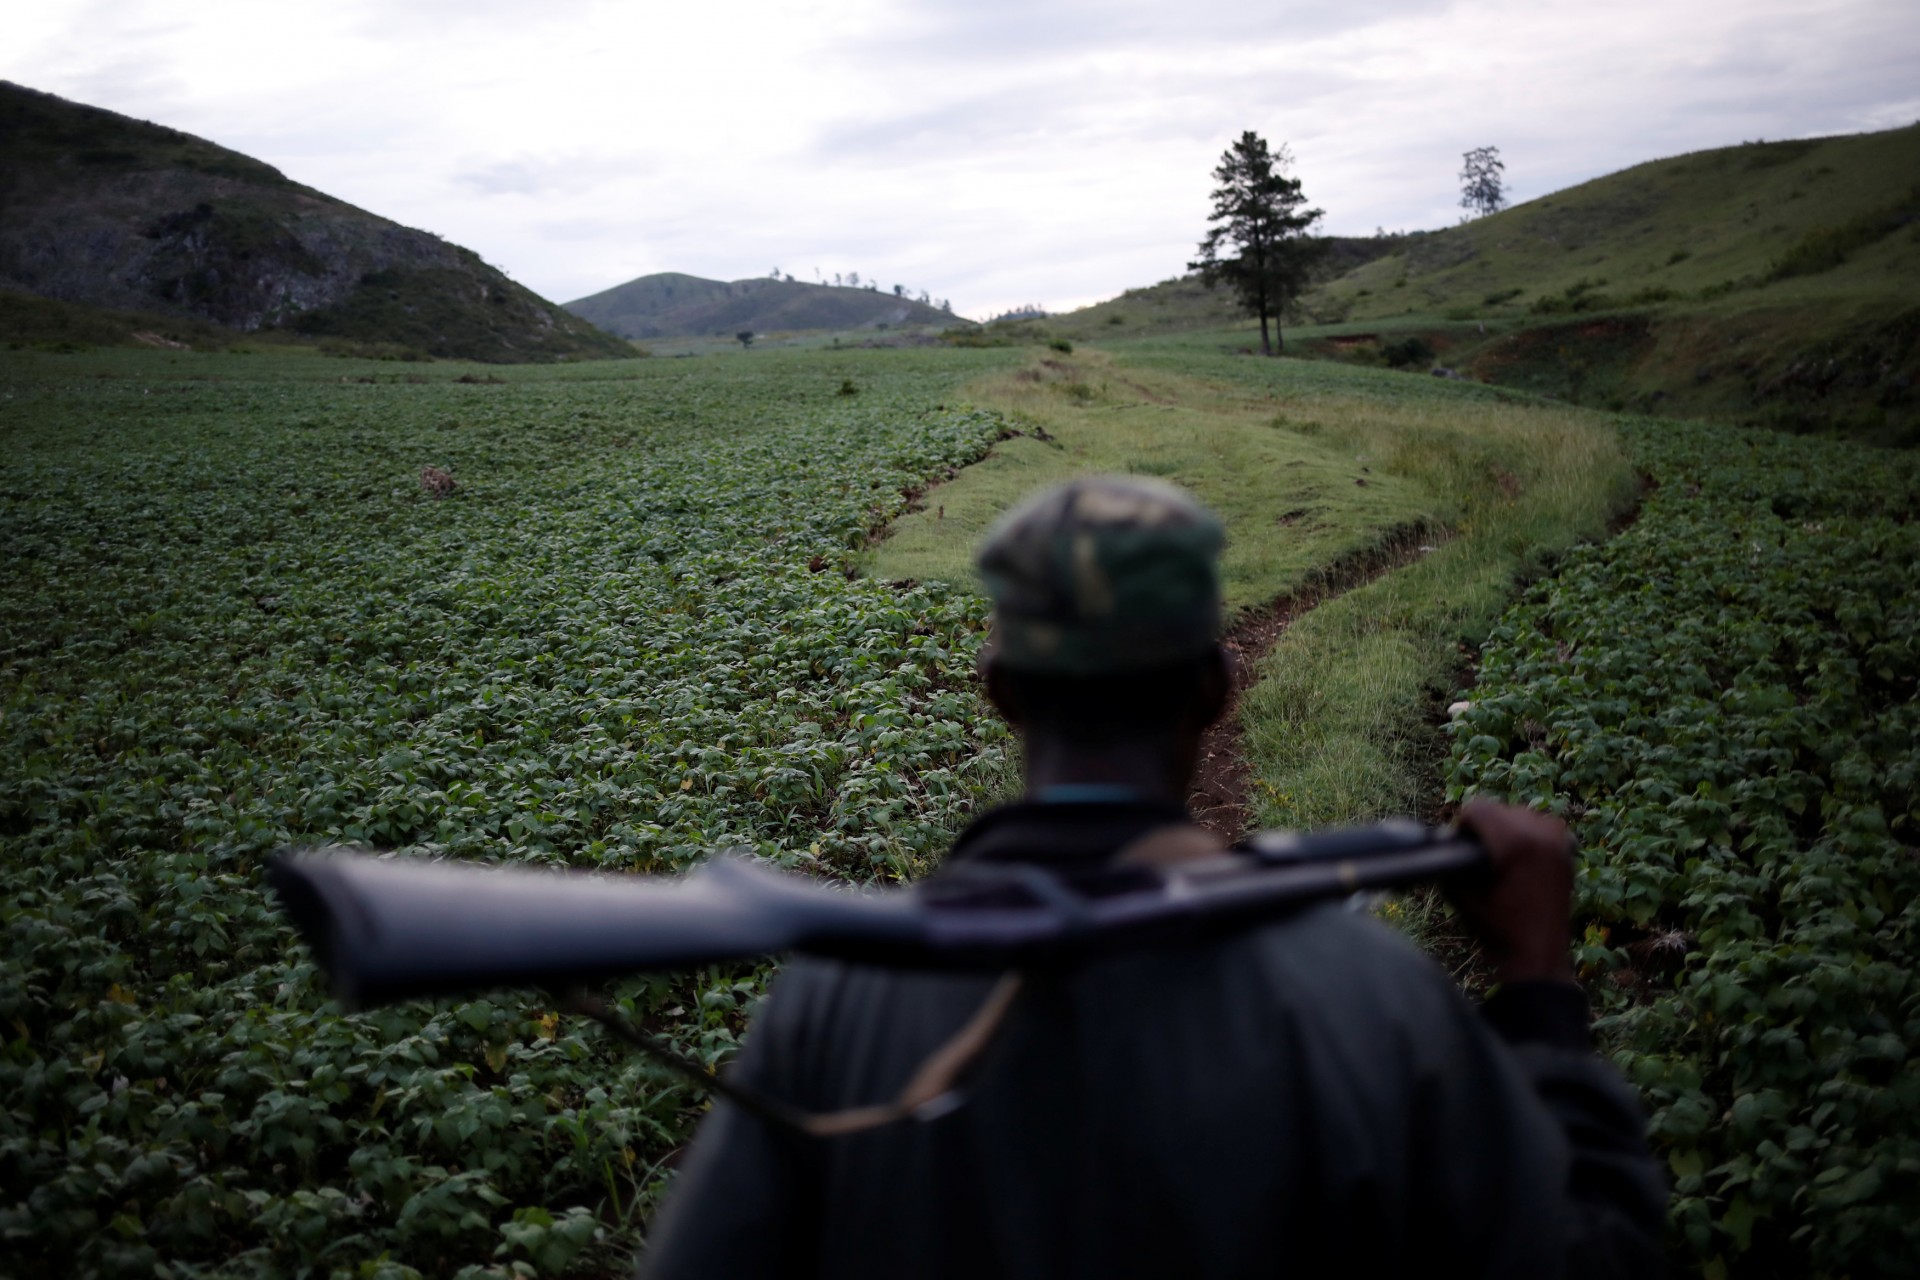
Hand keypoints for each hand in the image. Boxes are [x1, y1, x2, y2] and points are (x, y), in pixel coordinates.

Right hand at [1447, 800, 1575, 984]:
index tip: (1458, 844)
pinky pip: (1542, 826)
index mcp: (1514, 842)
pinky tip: (1522, 854)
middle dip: (1484, 826)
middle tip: (1477, 853)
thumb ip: (1450, 861)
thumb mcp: (1461, 894)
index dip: (1462, 826)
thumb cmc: (1497, 927)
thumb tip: (1442, 841)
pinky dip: (1529, 834)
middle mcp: (1540, 834)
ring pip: (1521, 814)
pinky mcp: (1567, 850)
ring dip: (1506, 828)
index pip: (1477, 808)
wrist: (1537, 954)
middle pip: (1499, 809)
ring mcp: (1557, 841)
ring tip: (1499, 854)